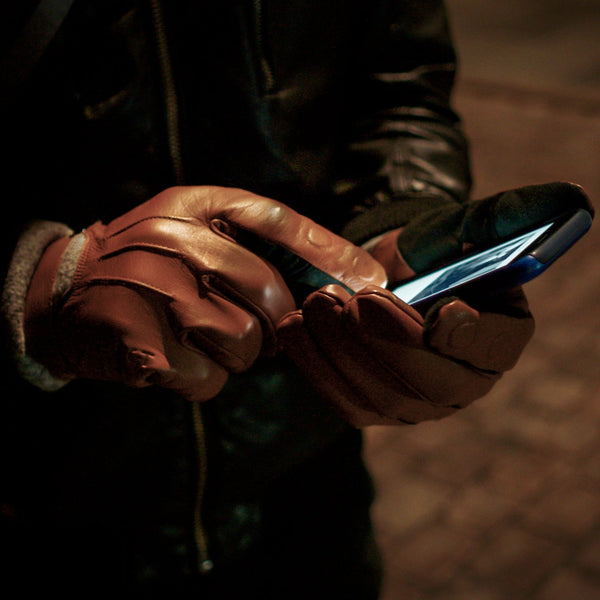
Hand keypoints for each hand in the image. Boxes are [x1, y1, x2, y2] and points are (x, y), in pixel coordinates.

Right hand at [24, 186, 385, 400]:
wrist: (62, 291)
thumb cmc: (146, 262)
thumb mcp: (191, 228)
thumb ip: (251, 244)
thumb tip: (332, 284)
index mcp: (193, 204)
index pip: (277, 221)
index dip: (330, 252)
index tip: (370, 281)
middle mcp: (175, 238)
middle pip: (268, 297)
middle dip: (269, 323)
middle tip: (243, 324)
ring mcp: (155, 289)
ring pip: (244, 343)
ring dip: (234, 354)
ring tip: (199, 337)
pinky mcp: (139, 342)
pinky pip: (208, 378)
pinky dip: (201, 378)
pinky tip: (172, 357)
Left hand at [278, 182, 591, 426]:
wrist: (382, 276)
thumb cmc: (426, 254)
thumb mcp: (461, 227)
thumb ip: (507, 215)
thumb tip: (572, 199)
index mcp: (497, 341)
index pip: (489, 351)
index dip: (468, 336)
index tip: (442, 306)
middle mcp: (460, 384)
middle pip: (428, 384)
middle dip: (385, 342)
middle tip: (348, 298)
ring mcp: (413, 405)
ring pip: (379, 395)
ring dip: (342, 350)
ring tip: (316, 303)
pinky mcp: (371, 408)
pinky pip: (343, 399)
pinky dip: (315, 366)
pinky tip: (294, 328)